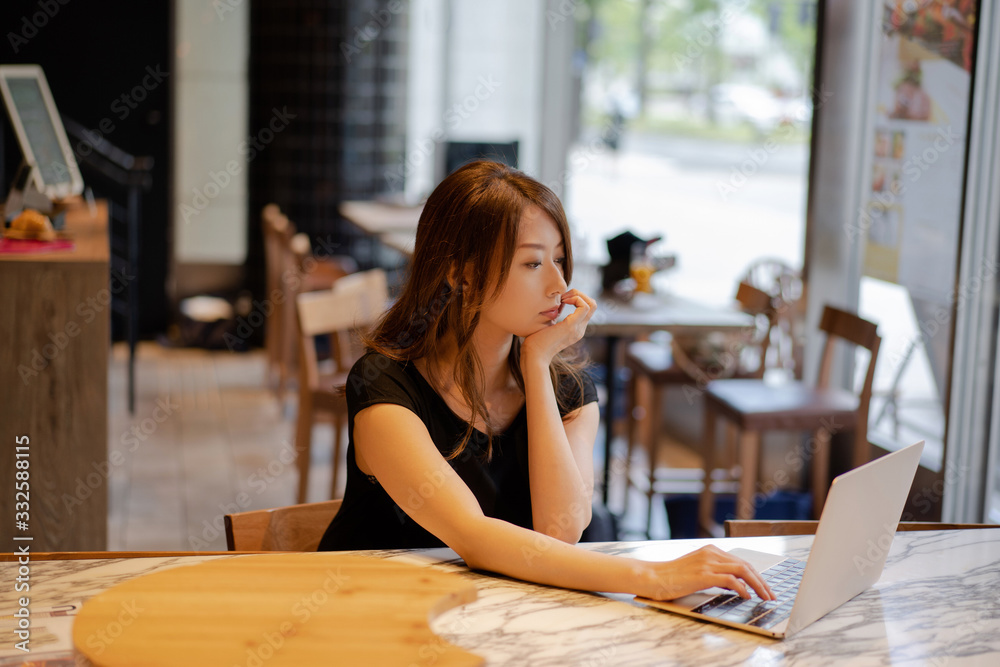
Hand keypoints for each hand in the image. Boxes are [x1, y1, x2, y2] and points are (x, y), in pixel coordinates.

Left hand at [521, 289, 597, 364]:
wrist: (533, 356)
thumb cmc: (535, 342)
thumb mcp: (548, 324)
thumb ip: (555, 314)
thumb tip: (558, 302)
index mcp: (575, 329)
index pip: (586, 309)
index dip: (576, 298)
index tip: (560, 298)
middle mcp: (579, 329)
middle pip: (592, 305)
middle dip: (579, 294)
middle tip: (563, 296)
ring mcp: (577, 328)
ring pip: (592, 304)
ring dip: (578, 295)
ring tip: (563, 297)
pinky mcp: (571, 326)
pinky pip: (584, 307)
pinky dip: (575, 298)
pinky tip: (563, 301)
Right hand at [637, 545, 774, 600]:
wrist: (653, 577)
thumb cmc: (672, 577)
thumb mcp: (697, 572)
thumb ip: (715, 574)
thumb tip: (735, 585)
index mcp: (710, 550)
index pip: (741, 562)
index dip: (756, 575)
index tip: (765, 588)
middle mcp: (711, 553)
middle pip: (746, 565)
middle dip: (762, 581)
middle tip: (771, 594)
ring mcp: (708, 562)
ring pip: (742, 570)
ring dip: (757, 585)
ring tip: (764, 597)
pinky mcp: (704, 574)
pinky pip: (731, 580)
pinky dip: (743, 588)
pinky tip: (747, 596)